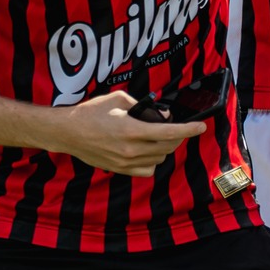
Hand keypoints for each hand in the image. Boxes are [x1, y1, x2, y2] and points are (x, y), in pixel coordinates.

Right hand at [47, 88, 204, 175]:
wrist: (67, 133)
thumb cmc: (91, 112)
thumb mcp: (118, 99)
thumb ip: (143, 106)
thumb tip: (164, 115)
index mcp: (131, 129)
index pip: (168, 131)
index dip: (188, 129)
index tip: (201, 126)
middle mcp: (130, 149)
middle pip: (167, 146)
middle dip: (177, 135)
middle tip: (175, 126)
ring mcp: (125, 163)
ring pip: (159, 158)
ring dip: (165, 147)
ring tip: (159, 136)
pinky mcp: (120, 170)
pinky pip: (147, 170)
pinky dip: (153, 160)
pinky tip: (148, 150)